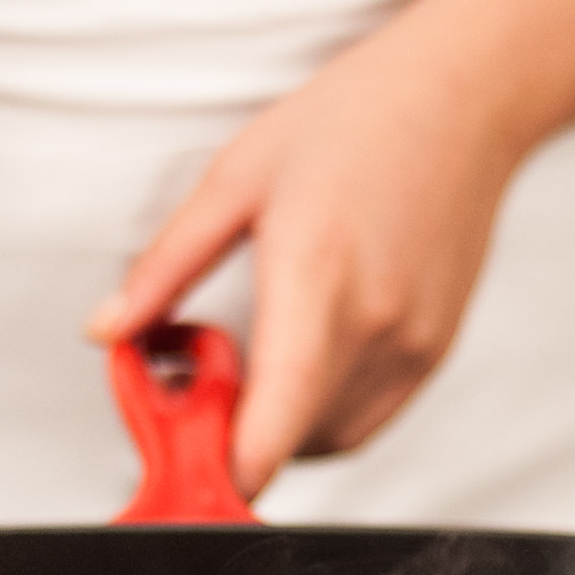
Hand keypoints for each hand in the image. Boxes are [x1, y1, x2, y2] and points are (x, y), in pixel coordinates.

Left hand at [87, 0, 529, 499]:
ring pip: (328, 440)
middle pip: (290, 443)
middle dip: (232, 437)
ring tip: (251, 364)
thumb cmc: (354, 121)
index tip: (185, 477)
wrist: (465, 98)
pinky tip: (300, 360)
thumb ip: (166, 267)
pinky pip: (367, 420)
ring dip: (277, 429)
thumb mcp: (234, 179)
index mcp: (314, 274)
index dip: (227, 469)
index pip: (275, 418)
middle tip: (195, 386)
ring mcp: (412, 344)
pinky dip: (320, 415)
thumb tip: (109, 330)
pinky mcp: (434, 353)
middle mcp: (373, 322)